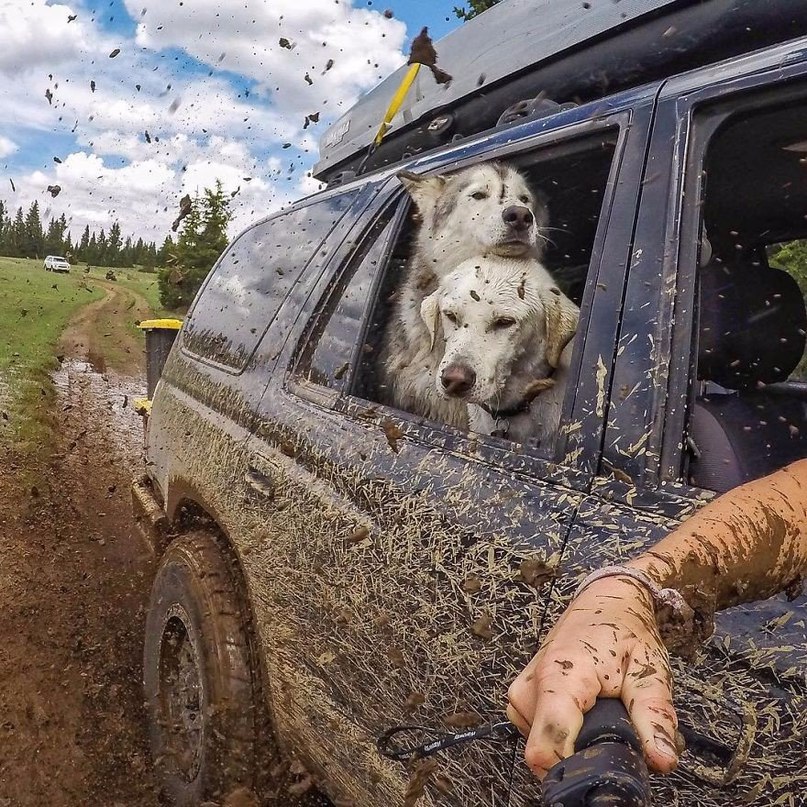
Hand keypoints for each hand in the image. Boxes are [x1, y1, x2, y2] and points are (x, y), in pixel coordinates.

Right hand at [507, 575, 678, 777]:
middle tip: (622, 732)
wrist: (603, 600)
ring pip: (545, 747)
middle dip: (588, 755)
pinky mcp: (522, 697)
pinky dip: (567, 734)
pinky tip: (589, 714)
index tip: (609, 769)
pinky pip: (541, 735)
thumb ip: (655, 717)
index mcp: (559, 677)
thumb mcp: (649, 670)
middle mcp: (529, 687)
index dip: (577, 771)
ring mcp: (521, 693)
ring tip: (607, 716)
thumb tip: (662, 761)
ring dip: (578, 745)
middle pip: (549, 753)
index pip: (546, 748)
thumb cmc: (625, 629)